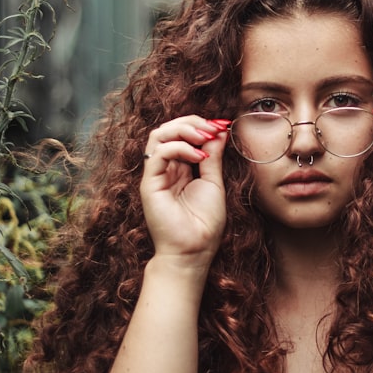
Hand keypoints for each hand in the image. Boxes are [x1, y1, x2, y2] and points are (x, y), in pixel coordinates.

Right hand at [139, 116, 229, 268]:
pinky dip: (179, 147)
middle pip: (168, 129)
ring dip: (184, 129)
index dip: (200, 124)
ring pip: (159, 135)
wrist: (194, 250)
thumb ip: (212, 156)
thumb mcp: (213, 182)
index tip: (223, 125)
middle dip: (192, 122)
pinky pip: (158, 154)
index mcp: (179, 168)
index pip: (182, 134)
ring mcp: (156, 175)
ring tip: (205, 137)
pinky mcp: (149, 184)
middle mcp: (165, 168)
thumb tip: (219, 132)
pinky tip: (198, 157)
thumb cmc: (204, 223)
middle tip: (214, 127)